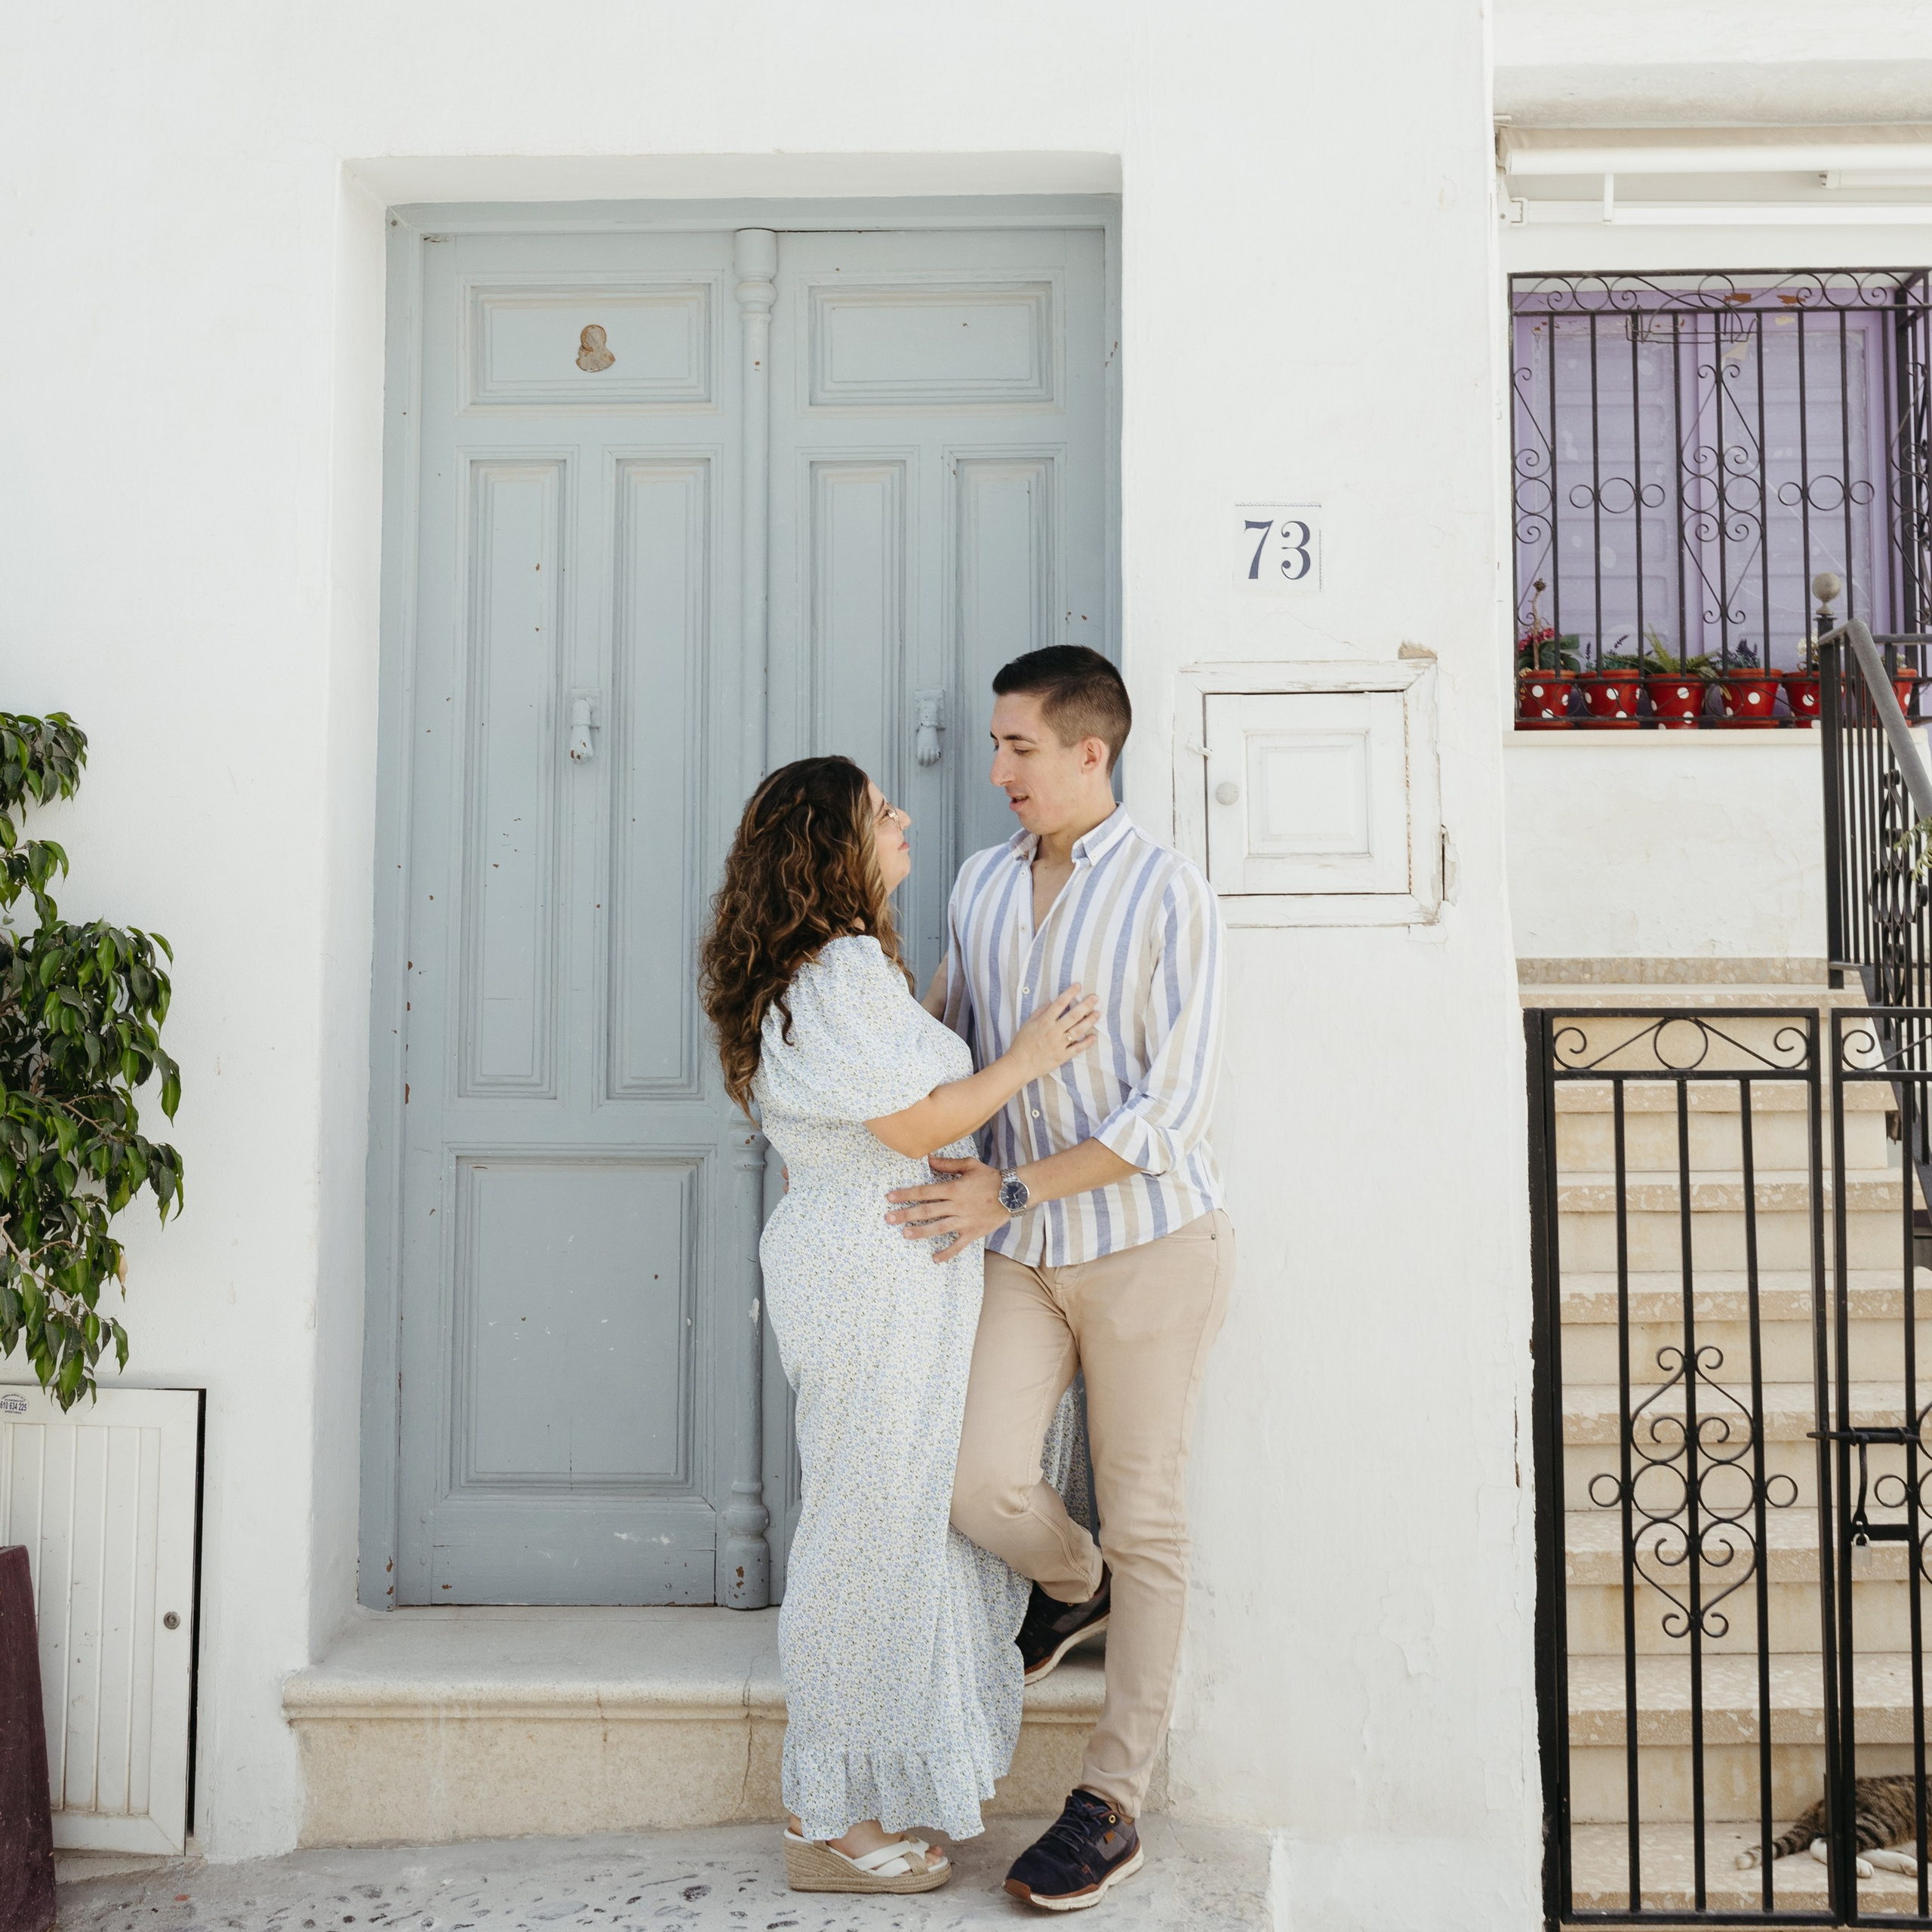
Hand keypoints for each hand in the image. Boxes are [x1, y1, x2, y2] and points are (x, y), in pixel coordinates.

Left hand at [884, 1156, 1008, 1263]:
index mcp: (954, 1188)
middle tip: (889, 1218)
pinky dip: (947, 1253)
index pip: (925, 1192)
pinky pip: (958, 1245)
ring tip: (905, 1234)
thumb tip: (928, 1159)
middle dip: (906, 1214)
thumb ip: (947, 1164)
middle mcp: (957, 1206)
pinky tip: (935, 1258)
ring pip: (938, 1228)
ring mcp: (965, 1221)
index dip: (906, 1194)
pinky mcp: (973, 1232)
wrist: (1013, 1193)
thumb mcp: (969, 1165)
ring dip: (920, 1232)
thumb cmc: (990, 1178)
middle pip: (927, 1211)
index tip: (890, 1197)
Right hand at [1007, 985, 1099, 1081]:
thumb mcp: (1028, 1024)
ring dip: (1089, 1021)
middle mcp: (1053, 1031)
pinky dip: (1086, 1043)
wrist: (1020, 1064)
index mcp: (1044, 1022)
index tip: (1078, 986)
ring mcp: (1059, 1044)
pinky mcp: (1062, 1056)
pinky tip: (1093, 1036)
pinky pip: (1077, 1048)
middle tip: (1095, 997)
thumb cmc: (1022, 1043)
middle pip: (1073, 1015)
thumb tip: (1051, 1002)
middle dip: (1085, 1005)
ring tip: (1097, 1013)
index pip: (1059, 1003)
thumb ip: (1040, 1012)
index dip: (1070, 993)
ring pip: (1078, 1030)